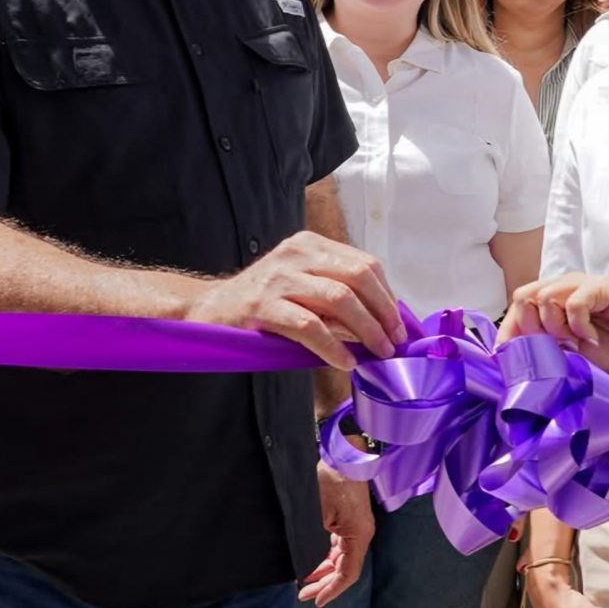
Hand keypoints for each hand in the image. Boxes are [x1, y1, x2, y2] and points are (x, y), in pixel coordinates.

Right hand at [189, 232, 398, 370]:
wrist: (210, 309)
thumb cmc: (265, 303)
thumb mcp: (303, 287)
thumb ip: (338, 296)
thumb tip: (384, 324)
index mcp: (310, 245)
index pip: (364, 264)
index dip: (388, 297)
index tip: (398, 326)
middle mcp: (296, 254)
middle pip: (358, 277)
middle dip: (383, 312)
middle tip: (393, 341)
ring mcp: (279, 278)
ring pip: (340, 299)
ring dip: (366, 330)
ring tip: (376, 353)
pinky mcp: (263, 305)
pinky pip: (310, 326)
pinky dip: (333, 347)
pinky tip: (344, 362)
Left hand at [300, 463, 374, 605]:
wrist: (342, 452)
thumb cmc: (332, 478)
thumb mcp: (316, 512)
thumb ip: (312, 541)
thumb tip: (302, 564)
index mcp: (358, 535)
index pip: (348, 573)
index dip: (332, 590)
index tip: (315, 600)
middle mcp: (361, 534)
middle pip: (344, 569)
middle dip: (324, 583)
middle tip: (303, 593)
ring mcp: (355, 527)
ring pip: (341, 559)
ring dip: (323, 571)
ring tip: (304, 580)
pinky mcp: (348, 520)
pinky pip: (338, 546)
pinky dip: (325, 557)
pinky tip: (311, 562)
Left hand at [501, 273, 608, 373]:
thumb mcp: (575, 354)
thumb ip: (549, 348)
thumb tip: (516, 355)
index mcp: (556, 300)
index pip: (518, 306)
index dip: (509, 331)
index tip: (507, 358)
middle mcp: (566, 287)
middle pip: (524, 298)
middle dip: (532, 329)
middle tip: (556, 347)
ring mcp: (584, 284)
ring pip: (544, 297)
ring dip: (555, 327)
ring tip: (577, 341)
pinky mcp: (603, 286)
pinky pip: (574, 302)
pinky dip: (578, 325)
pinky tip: (592, 337)